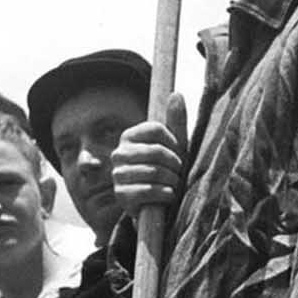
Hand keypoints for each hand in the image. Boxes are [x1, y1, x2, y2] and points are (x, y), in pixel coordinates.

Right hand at [110, 92, 188, 213]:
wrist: (157, 203)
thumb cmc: (167, 169)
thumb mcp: (175, 145)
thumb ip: (176, 120)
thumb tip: (176, 94)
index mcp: (129, 137)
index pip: (156, 129)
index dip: (174, 142)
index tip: (179, 153)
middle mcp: (119, 154)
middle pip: (156, 151)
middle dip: (175, 164)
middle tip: (179, 172)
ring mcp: (118, 175)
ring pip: (154, 171)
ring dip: (172, 180)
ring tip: (174, 184)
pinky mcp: (121, 196)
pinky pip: (149, 190)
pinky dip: (165, 194)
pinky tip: (168, 195)